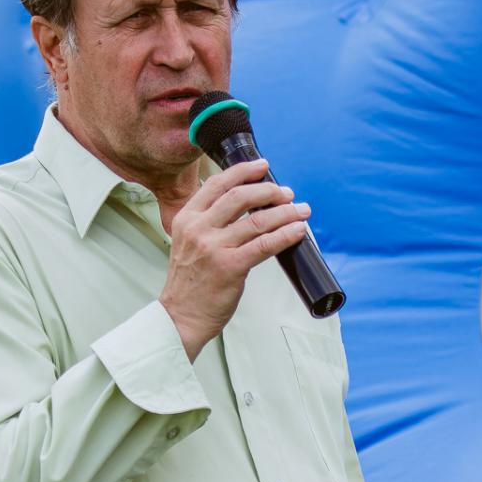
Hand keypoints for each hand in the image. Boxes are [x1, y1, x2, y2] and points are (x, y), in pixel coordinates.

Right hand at [159, 159, 310, 360]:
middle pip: (240, 196)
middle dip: (269, 191)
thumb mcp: (188, 242)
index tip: (262, 166)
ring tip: (300, 210)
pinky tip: (297, 231)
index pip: (217, 184)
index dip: (243, 171)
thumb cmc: (190, 282)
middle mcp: (198, 229)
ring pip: (258, 220)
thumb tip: (244, 203)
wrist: (181, 316)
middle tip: (286, 193)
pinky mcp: (230, 266)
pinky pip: (264, 245)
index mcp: (186, 218)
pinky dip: (285, 234)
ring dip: (285, 212)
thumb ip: (208, 222)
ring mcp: (214, 247)